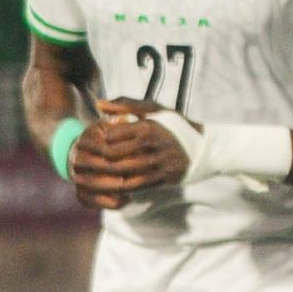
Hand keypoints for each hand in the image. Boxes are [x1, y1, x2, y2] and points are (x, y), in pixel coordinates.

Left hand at [66, 99, 190, 207]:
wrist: (204, 149)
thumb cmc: (175, 126)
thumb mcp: (154, 109)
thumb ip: (125, 105)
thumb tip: (99, 104)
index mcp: (146, 126)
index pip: (110, 135)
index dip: (97, 140)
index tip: (91, 142)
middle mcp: (150, 145)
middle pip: (112, 156)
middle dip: (97, 159)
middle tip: (88, 161)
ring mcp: (156, 164)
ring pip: (121, 173)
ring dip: (105, 175)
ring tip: (96, 174)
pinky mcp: (161, 179)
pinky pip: (134, 186)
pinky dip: (120, 187)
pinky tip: (112, 184)